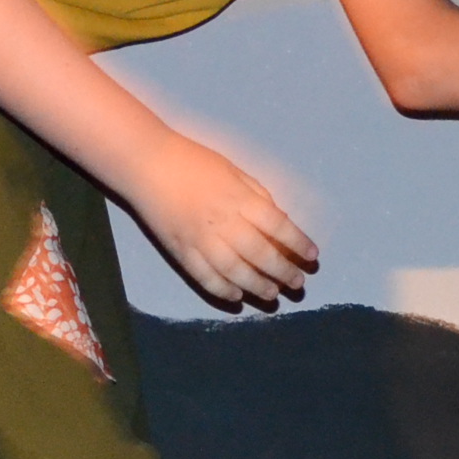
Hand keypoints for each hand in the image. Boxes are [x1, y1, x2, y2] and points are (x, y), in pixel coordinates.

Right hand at [114, 133, 316, 309]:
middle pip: (261, 254)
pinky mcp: (180, 251)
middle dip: (283, 272)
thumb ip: (258, 196)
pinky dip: (223, 290)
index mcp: (240, 199)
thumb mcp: (235, 171)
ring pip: (235, 272)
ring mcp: (200, 240)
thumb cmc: (194, 162)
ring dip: (257, 286)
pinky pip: (205, 277)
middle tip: (298, 283)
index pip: (278, 226)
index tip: (312, 257)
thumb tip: (280, 220)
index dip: (298, 244)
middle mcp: (224, 223)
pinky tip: (237, 296)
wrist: (147, 164)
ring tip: (273, 295)